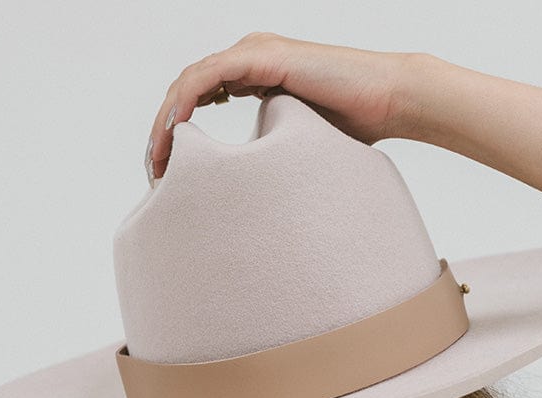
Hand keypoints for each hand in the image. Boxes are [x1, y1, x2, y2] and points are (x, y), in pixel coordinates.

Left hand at [146, 32, 423, 181]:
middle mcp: (248, 59)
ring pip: (190, 82)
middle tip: (152, 173)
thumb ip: (268, 157)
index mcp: (254, 76)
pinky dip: (187, 103)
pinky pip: (209, 77)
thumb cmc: (354, 131)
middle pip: (186, 91)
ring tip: (158, 158)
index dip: (176, 133)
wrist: (388, 103)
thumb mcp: (296, 148)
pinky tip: (176, 132)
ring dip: (167, 121)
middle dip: (164, 131)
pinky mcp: (262, 58)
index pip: (198, 98)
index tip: (166, 174)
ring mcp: (254, 54)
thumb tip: (250, 199)